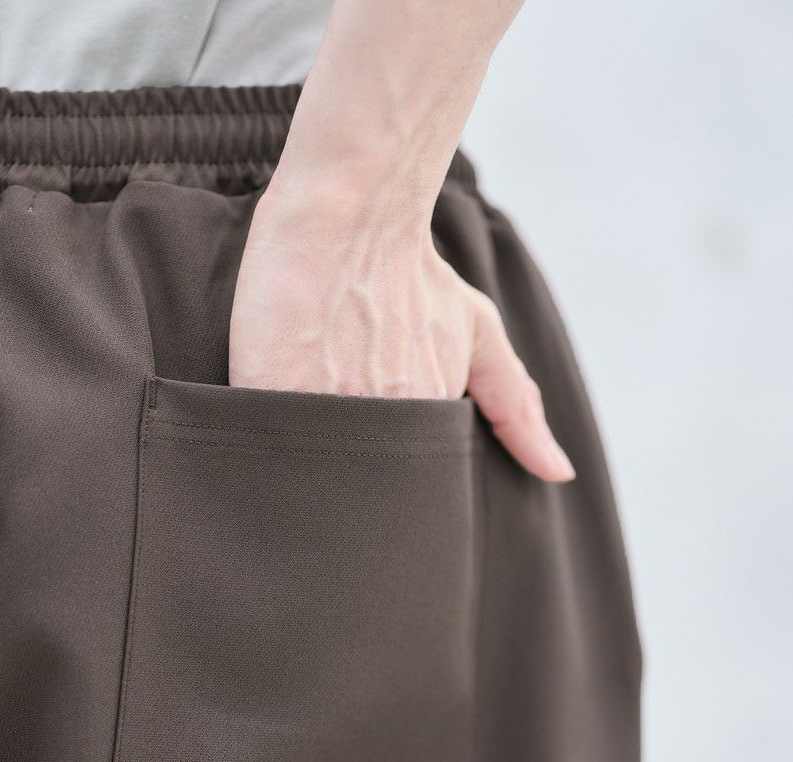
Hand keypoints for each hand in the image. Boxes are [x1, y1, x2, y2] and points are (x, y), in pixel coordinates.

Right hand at [229, 185, 574, 482]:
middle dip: (350, 468)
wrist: (349, 215)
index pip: (403, 481)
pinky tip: (271, 406)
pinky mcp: (269, 396)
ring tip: (305, 404)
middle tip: (340, 412)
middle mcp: (384, 426)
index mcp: (428, 421)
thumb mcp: (476, 331)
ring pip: (315, 468)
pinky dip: (267, 437)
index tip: (376, 437)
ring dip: (309, 456)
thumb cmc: (410, 270)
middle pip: (358, 481)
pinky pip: (267, 442)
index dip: (386, 465)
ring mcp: (327, 414)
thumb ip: (516, 404)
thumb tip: (560, 472)